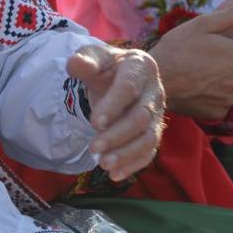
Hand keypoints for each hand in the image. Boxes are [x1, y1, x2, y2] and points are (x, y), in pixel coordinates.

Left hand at [68, 45, 165, 181]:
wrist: (122, 77)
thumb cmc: (107, 67)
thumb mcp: (95, 57)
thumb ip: (85, 60)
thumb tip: (75, 63)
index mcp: (141, 67)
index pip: (129, 87)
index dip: (113, 105)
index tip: (94, 122)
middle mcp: (155, 92)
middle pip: (141, 117)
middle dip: (117, 135)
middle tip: (93, 148)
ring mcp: (157, 114)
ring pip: (149, 138)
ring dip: (126, 154)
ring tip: (103, 164)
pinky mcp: (154, 133)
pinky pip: (149, 152)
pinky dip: (134, 165)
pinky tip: (115, 174)